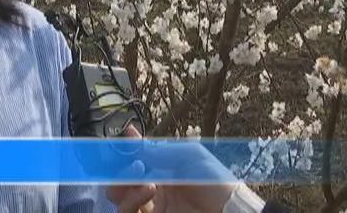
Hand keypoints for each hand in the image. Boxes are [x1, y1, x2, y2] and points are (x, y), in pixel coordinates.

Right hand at [106, 125, 237, 212]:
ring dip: (122, 182)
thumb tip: (133, 141)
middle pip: (120, 176)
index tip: (119, 140)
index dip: (125, 149)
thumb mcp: (189, 156)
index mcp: (163, 169)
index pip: (135, 157)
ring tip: (140, 176)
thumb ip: (160, 151)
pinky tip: (147, 190)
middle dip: (119, 167)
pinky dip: (131, 200)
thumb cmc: (215, 182)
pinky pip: (127, 212)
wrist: (228, 212)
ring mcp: (151, 206)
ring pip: (118, 195)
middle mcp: (153, 187)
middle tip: (131, 163)